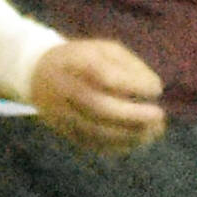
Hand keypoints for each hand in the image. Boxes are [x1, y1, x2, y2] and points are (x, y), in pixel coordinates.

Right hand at [30, 38, 165, 155]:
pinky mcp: (63, 131)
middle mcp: (66, 89)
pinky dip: (118, 146)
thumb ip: (130, 65)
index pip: (106, 76)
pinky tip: (136, 139)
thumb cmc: (81, 59)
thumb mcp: (104, 49)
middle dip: (134, 115)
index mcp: (76, 62)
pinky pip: (92, 144)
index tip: (156, 89)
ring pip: (96, 132)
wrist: (37, 74)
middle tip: (159, 116)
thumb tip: (155, 88)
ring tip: (153, 131)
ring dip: (130, 135)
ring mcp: (62, 113)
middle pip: (99, 108)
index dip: (134, 85)